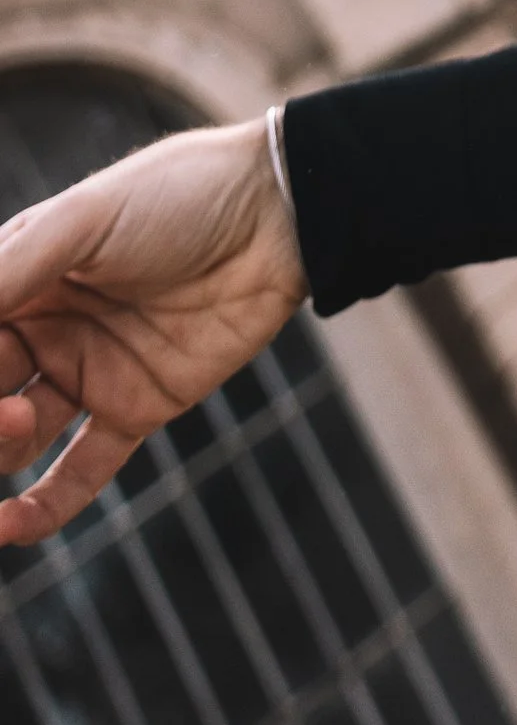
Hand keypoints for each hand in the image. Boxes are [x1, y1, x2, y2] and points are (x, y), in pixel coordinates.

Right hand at [0, 121, 309, 543]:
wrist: (279, 215)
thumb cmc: (179, 194)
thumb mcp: (83, 219)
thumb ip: (8, 271)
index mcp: (21, 278)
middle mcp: (45, 329)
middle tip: (6, 409)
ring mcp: (90, 371)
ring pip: (16, 440)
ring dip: (1, 448)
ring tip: (24, 416)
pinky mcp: (137, 407)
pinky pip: (80, 473)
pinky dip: (44, 508)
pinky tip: (11, 529)